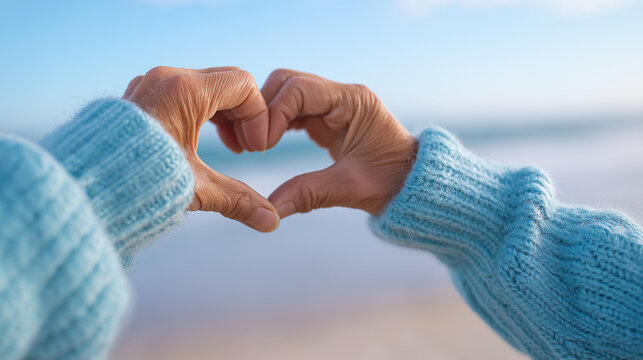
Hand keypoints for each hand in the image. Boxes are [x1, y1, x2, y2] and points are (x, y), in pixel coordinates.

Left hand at [123, 66, 279, 231]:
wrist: (83, 187)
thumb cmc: (137, 184)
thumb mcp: (196, 189)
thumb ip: (238, 200)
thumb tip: (271, 222)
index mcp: (184, 91)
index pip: (243, 84)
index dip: (258, 116)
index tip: (255, 148)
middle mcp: (167, 79)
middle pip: (227, 83)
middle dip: (243, 116)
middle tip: (244, 150)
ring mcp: (150, 85)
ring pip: (206, 88)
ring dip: (224, 116)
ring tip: (229, 149)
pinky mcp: (140, 96)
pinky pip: (183, 93)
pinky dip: (202, 113)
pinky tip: (201, 144)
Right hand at [260, 69, 416, 217]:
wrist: (414, 185)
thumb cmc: (393, 183)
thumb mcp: (351, 189)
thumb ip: (308, 194)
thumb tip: (270, 209)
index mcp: (353, 102)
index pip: (300, 89)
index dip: (273, 113)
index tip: (261, 146)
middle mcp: (341, 96)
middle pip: (287, 83)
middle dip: (264, 110)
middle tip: (250, 145)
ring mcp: (333, 105)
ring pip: (285, 94)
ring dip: (266, 117)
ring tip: (253, 147)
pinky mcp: (326, 118)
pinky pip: (291, 112)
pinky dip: (275, 125)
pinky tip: (264, 145)